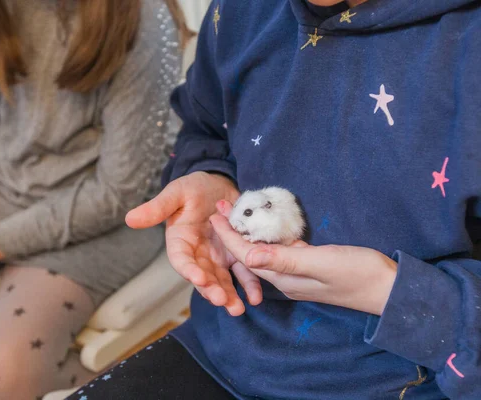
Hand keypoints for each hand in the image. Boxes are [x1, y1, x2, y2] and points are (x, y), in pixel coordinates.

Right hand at [126, 172, 261, 315]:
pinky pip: (242, 273)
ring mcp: (217, 257)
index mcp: (180, 241)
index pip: (181, 260)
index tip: (198, 278)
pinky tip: (255, 297)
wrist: (219, 184)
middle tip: (223, 301)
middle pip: (202, 276)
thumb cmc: (194, 187)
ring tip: (237, 308)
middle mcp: (197, 254)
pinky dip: (249, 285)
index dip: (188, 270)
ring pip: (221, 280)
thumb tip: (129, 219)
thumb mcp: (176, 193)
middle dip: (212, 290)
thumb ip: (157, 208)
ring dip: (229, 296)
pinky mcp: (235, 256)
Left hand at [210, 201, 397, 315]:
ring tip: (238, 213)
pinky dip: (269, 238)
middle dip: (233, 232)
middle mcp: (286, 279)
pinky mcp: (310, 268)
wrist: (390, 290)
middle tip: (222, 207)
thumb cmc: (358, 274)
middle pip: (251, 255)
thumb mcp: (321, 263)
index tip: (215, 213)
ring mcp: (298, 275)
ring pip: (264, 254)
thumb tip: (248, 257)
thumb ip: (285, 260)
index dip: (229, 235)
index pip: (247, 256)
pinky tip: (266, 227)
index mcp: (284, 279)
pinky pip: (281, 252)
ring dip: (249, 234)